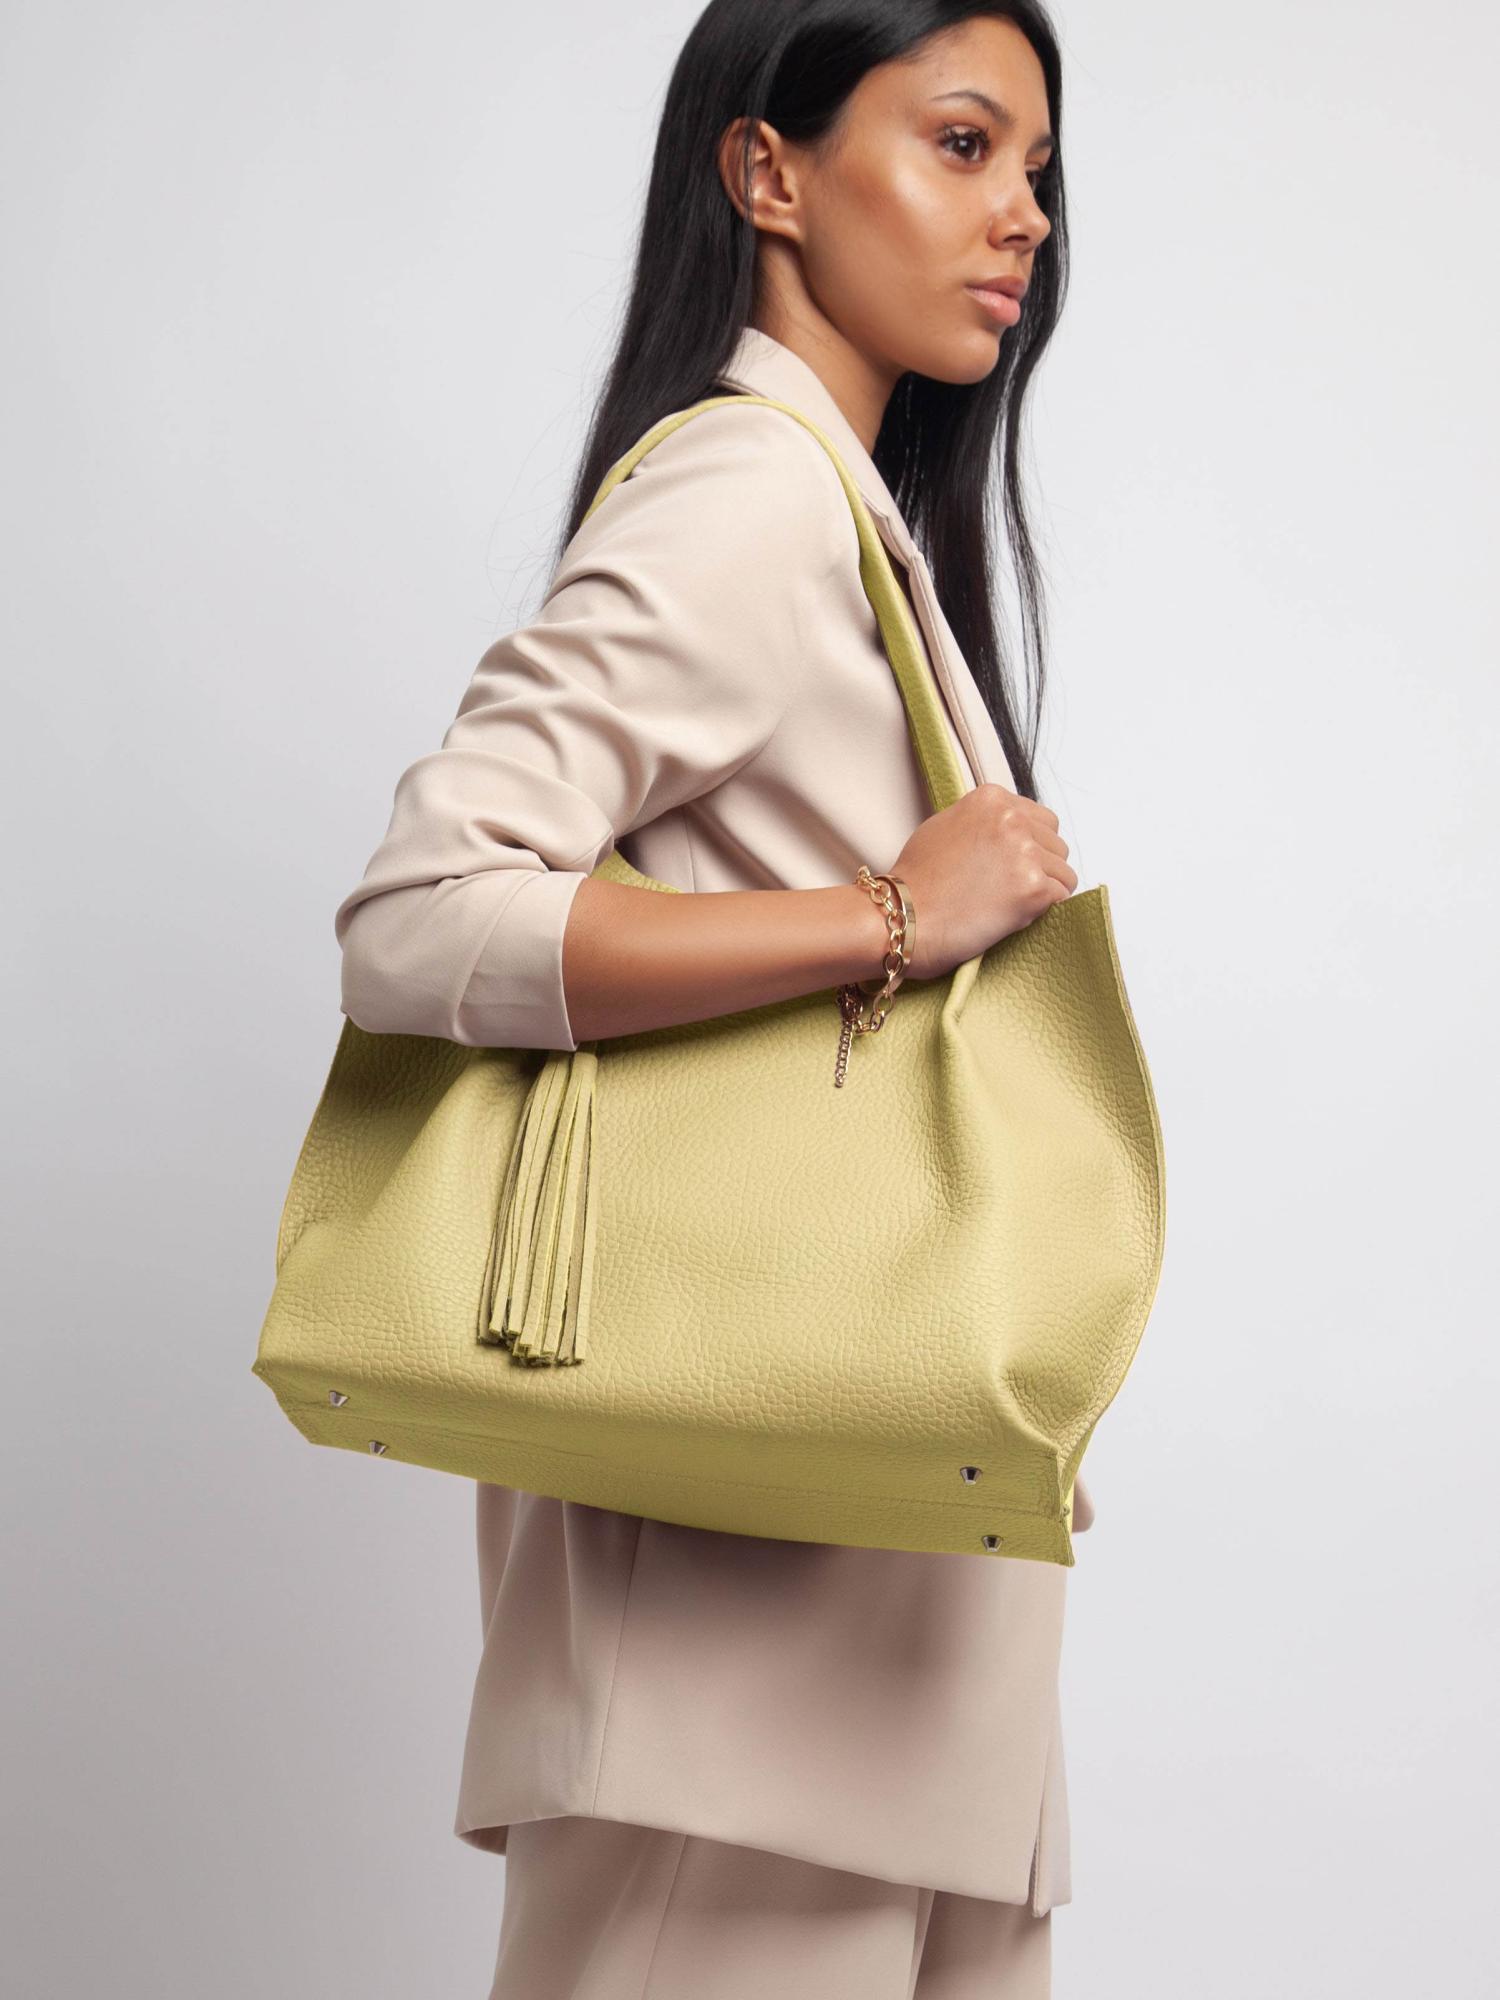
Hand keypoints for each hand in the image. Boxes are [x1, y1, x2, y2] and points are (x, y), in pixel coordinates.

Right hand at [887, 783, 1077, 980]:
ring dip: (1044, 890)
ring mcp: (1025, 853)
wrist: (903, 917)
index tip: (1009, 865)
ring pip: (1064, 873)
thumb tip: (1006, 832)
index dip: (1029, 846)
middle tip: (1008, 888)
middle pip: (1056, 844)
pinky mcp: (1034, 888)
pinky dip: (1042, 911)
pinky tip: (1013, 916)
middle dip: (1040, 867)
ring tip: (1007, 904)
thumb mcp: (945, 826)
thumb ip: (982, 822)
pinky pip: (1061, 898)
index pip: (1041, 819)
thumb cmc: (915, 880)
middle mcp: (1012, 819)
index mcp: (992, 799)